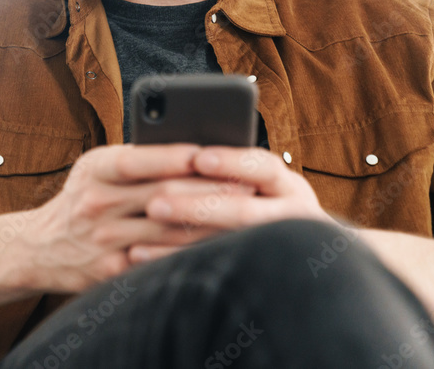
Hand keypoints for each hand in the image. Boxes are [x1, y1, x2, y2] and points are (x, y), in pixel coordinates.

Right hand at [24, 144, 255, 292]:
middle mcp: (96, 204)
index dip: (175, 156)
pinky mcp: (111, 271)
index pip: (136, 159)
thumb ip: (136, 160)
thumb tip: (195, 150)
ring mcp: (104, 240)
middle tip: (247, 183)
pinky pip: (160, 260)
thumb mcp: (95, 168)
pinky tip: (218, 246)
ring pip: (168, 230)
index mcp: (94, 170)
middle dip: (209, 189)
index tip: (210, 151)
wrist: (40, 247)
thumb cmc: (82, 198)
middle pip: (162, 195)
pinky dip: (191, 252)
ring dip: (211, 222)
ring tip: (244, 213)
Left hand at [128, 146, 334, 262]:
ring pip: (227, 244)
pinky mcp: (254, 278)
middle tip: (155, 204)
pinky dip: (171, 259)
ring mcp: (279, 253)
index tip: (198, 159)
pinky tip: (141, 254)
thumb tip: (181, 154)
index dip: (231, 163)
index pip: (264, 168)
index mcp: (288, 187)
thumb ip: (222, 170)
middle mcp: (292, 219)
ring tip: (146, 228)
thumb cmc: (251, 202)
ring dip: (181, 235)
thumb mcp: (254, 183)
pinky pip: (209, 269)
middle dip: (196, 207)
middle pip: (245, 212)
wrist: (289, 262)